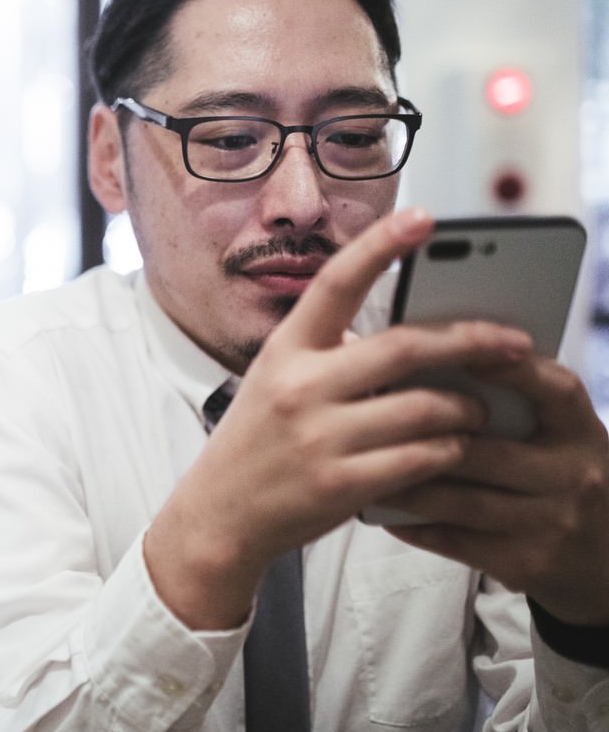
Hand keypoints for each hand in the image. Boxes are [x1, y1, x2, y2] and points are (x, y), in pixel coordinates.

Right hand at [145, 208, 533, 628]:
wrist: (219, 514)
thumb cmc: (260, 443)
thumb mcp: (278, 382)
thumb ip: (334, 356)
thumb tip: (419, 338)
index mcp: (285, 351)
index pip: (335, 283)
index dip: (380, 246)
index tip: (423, 218)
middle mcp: (300, 387)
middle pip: (407, 349)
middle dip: (471, 342)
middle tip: (512, 342)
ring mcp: (320, 438)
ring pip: (427, 409)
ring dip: (467, 409)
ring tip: (478, 409)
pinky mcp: (341, 485)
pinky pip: (422, 459)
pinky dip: (449, 452)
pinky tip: (452, 450)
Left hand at [377, 355, 608, 625]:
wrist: (606, 557)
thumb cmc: (561, 476)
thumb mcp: (561, 434)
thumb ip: (516, 402)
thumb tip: (434, 362)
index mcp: (580, 430)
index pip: (554, 390)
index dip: (512, 371)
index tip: (463, 354)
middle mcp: (574, 474)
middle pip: (486, 452)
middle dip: (423, 438)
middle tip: (368, 421)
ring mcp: (552, 522)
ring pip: (462, 501)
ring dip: (407, 485)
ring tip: (364, 466)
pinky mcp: (526, 562)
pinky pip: (456, 541)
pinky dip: (414, 525)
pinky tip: (384, 511)